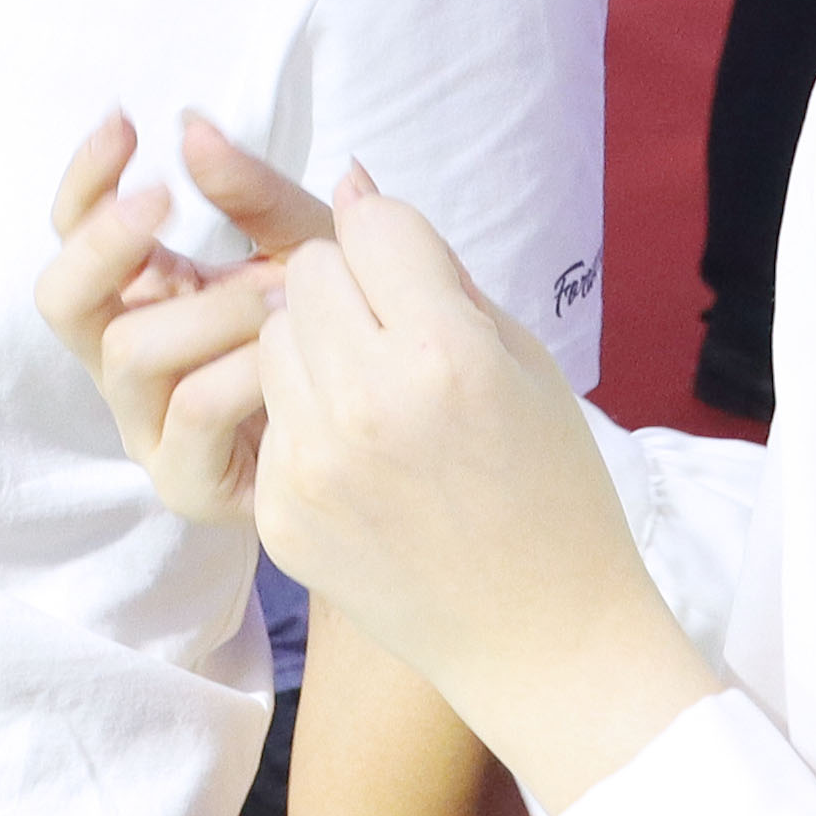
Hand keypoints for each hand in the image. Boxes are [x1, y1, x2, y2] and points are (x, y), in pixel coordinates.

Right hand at [36, 110, 334, 527]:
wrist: (404, 435)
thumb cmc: (347, 335)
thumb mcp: (306, 247)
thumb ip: (252, 194)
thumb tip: (192, 124)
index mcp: (145, 297)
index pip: (73, 234)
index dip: (85, 179)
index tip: (126, 123)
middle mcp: (129, 359)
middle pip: (61, 300)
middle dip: (105, 243)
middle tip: (162, 203)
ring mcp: (149, 424)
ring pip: (129, 352)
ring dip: (208, 308)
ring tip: (282, 293)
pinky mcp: (186, 480)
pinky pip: (192, 410)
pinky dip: (242, 367)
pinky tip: (290, 350)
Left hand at [257, 182, 718, 813]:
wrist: (541, 635)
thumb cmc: (550, 486)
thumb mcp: (522, 361)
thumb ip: (433, 270)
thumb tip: (353, 180)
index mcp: (447, 356)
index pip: (371, 229)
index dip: (395, 245)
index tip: (416, 278)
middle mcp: (370, 403)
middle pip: (305, 273)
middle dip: (345, 288)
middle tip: (392, 336)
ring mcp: (315, 462)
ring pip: (271, 335)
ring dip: (313, 346)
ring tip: (374, 394)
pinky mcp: (280, 510)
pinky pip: (265, 412)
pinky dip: (303, 418)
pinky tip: (360, 460)